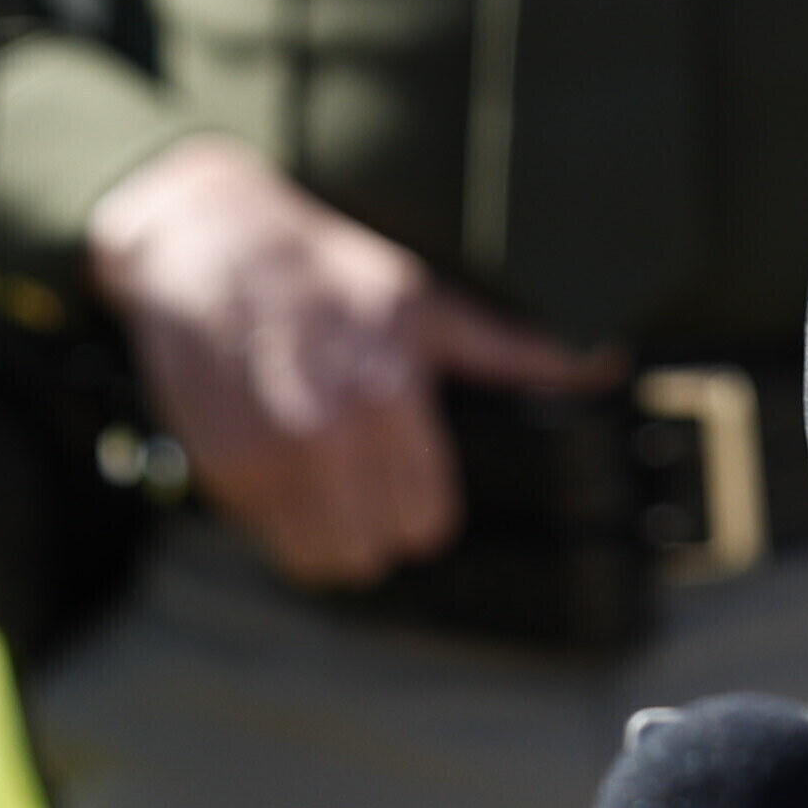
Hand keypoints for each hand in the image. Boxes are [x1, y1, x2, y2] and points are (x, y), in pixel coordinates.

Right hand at [83, 135, 616, 588]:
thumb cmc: (327, 273)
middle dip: (376, 525)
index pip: (427, 524)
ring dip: (326, 535)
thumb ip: (510, 353)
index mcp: (390, 400)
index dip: (426, 507)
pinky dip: (276, 516)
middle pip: (373, 553)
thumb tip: (597, 368)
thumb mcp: (427, 304)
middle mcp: (327, 438)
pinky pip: (265, 538)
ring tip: (327, 480)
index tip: (413, 479)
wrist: (210, 246)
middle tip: (368, 478)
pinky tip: (282, 462)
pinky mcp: (219, 468)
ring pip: (317, 561)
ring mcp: (266, 459)